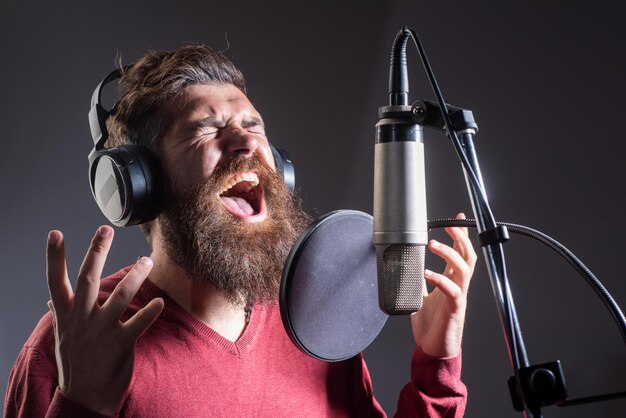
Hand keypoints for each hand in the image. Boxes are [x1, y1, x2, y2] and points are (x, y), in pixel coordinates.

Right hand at [46, 226, 163, 414]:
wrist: (84, 396)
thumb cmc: (75, 362)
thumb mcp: (62, 336)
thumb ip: (60, 313)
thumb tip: (51, 299)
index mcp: (66, 314)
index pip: (55, 280)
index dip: (55, 257)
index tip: (55, 233)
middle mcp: (82, 318)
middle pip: (88, 279)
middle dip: (96, 252)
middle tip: (105, 230)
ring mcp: (101, 331)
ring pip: (119, 296)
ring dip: (135, 276)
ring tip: (146, 260)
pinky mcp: (121, 344)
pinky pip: (138, 323)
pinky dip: (150, 312)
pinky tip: (160, 301)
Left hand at [410, 213, 476, 357]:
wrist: (432, 350)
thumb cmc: (430, 325)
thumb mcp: (420, 296)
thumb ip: (417, 281)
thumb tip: (405, 266)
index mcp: (451, 282)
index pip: (461, 254)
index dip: (460, 236)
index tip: (455, 219)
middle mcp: (458, 287)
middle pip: (467, 256)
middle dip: (460, 237)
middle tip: (448, 224)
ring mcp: (458, 297)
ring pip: (464, 269)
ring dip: (449, 254)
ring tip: (432, 243)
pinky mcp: (454, 309)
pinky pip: (452, 290)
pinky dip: (439, 279)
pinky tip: (426, 272)